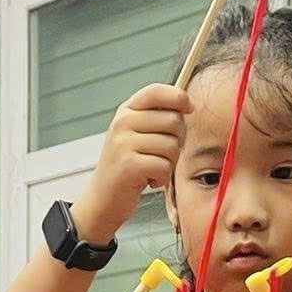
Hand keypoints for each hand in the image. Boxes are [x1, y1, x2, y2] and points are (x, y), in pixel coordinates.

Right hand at [73, 84, 190, 241]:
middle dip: (178, 140)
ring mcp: (124, 143)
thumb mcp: (137, 135)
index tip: (189, 109)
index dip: (179, 97)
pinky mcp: (129, 165)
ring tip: (152, 169)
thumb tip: (188, 105)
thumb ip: (157, 118)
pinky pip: (164, 166)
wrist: (102, 200)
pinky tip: (149, 181)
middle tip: (163, 155)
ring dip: (169, 163)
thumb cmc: (127, 167)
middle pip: (173, 120)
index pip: (157, 91)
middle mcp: (123, 123)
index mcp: (126, 111)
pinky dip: (162, 178)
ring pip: (172, 145)